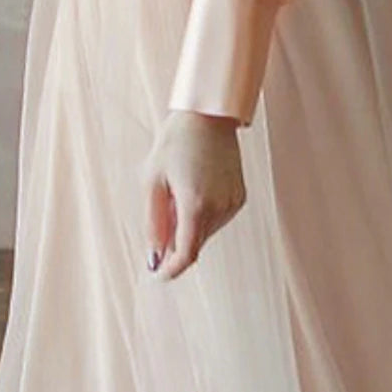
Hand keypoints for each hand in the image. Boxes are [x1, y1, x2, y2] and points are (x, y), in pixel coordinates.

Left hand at [143, 110, 246, 280]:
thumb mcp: (152, 182)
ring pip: (206, 233)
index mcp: (195, 204)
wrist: (207, 116)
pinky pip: (218, 219)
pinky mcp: (239, 197)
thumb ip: (154, 224)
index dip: (171, 270)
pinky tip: (194, 190)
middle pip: (195, 245)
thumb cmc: (174, 143)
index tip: (158, 275)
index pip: (186, 255)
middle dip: (176, 244)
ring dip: (189, 227)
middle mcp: (219, 208)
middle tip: (161, 220)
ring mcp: (232, 203)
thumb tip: (154, 257)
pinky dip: (203, 216)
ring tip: (178, 195)